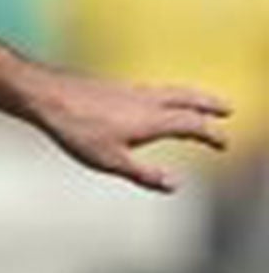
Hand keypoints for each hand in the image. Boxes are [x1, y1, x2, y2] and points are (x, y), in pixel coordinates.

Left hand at [27, 69, 231, 192]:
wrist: (46, 95)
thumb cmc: (76, 129)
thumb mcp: (110, 161)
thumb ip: (144, 174)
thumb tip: (175, 185)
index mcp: (152, 119)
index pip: (193, 125)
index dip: (212, 135)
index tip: (223, 144)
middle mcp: (147, 100)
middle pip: (188, 98)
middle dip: (209, 104)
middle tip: (227, 109)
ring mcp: (130, 90)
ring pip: (170, 90)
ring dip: (191, 96)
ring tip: (199, 102)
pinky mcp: (115, 87)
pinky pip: (153, 89)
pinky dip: (168, 93)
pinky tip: (158, 100)